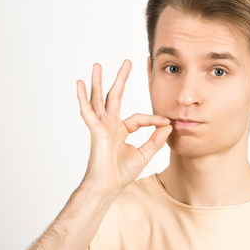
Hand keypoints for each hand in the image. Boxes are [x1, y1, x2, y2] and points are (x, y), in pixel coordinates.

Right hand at [76, 60, 171, 198]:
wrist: (108, 186)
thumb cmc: (121, 174)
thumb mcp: (144, 154)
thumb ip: (156, 140)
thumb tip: (168, 126)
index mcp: (121, 131)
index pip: (139, 118)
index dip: (154, 119)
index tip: (166, 122)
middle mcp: (110, 125)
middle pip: (115, 97)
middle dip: (121, 79)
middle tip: (127, 62)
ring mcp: (101, 126)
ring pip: (100, 99)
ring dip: (98, 81)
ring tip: (97, 65)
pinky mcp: (96, 131)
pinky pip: (88, 112)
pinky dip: (83, 98)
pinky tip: (80, 84)